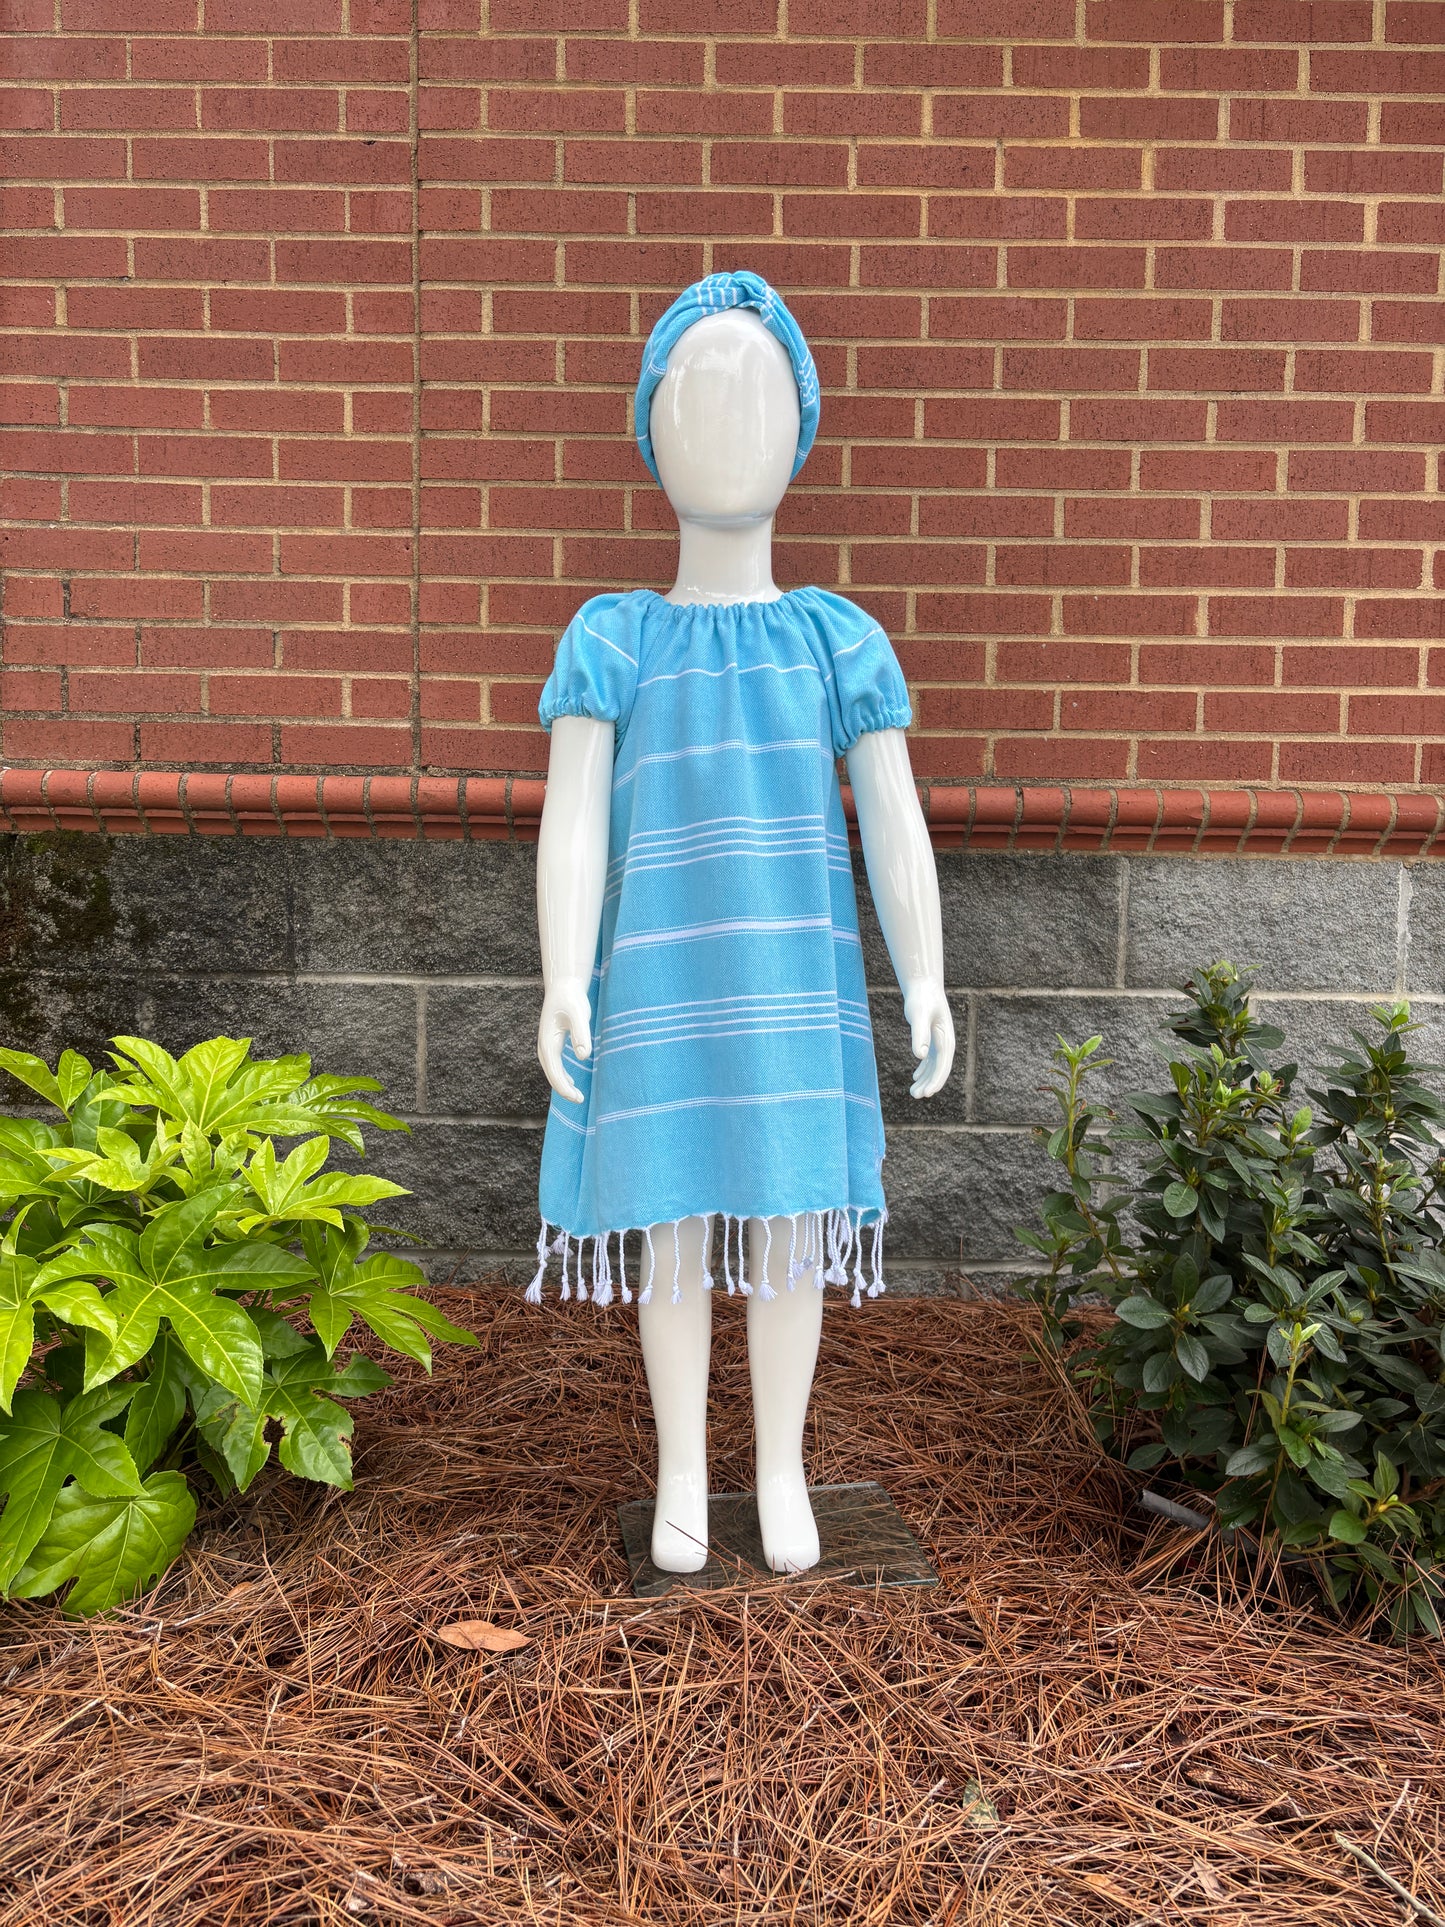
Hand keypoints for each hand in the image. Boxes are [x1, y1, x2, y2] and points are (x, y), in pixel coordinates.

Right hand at [537, 980, 591, 1103]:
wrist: (563, 986)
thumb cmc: (572, 998)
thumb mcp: (579, 1013)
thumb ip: (581, 1034)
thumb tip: (583, 1057)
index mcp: (548, 1042)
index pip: (554, 1071)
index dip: (563, 1087)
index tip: (576, 1097)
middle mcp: (544, 1046)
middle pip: (551, 1074)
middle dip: (563, 1090)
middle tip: (580, 1100)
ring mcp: (547, 1045)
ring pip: (552, 1071)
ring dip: (562, 1085)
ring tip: (577, 1096)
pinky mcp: (553, 1043)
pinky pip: (554, 1065)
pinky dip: (561, 1076)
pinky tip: (571, 1083)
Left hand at [903, 984, 954, 1099]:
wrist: (923, 985)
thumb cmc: (921, 999)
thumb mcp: (918, 1015)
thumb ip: (919, 1034)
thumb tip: (920, 1056)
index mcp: (946, 1039)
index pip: (943, 1065)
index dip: (935, 1080)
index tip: (927, 1093)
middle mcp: (946, 1042)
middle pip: (940, 1069)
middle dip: (930, 1084)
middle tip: (917, 1095)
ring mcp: (940, 1041)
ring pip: (934, 1066)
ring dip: (926, 1079)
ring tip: (913, 1092)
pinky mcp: (932, 1038)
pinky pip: (930, 1059)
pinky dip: (924, 1069)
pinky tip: (915, 1077)